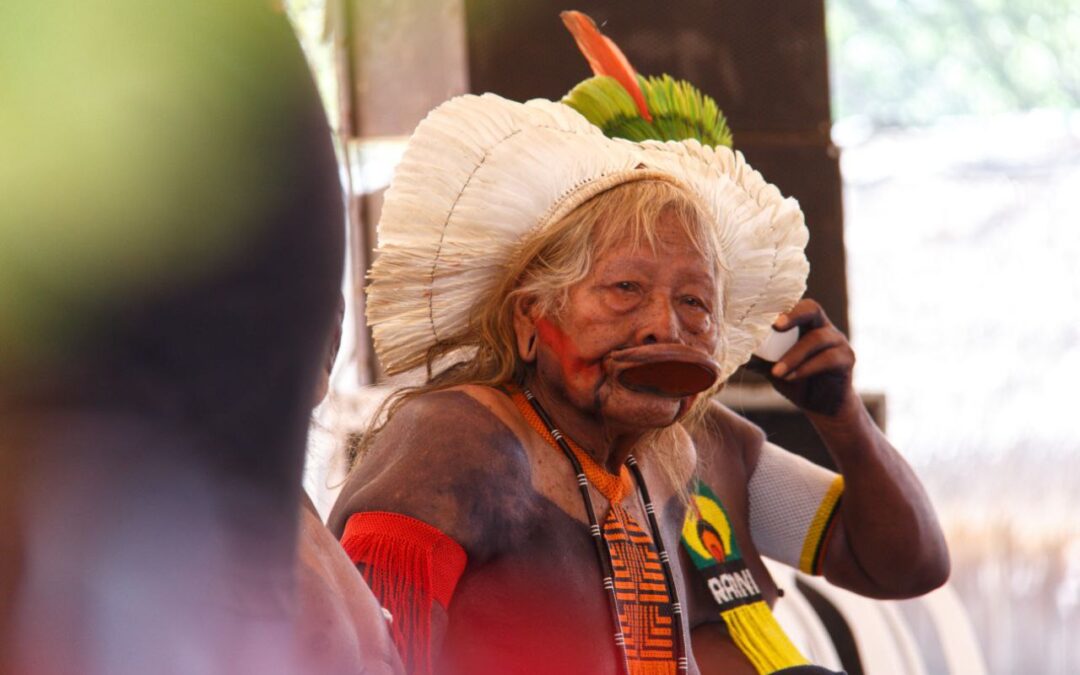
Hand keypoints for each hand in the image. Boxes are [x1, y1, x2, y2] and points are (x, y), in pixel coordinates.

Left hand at [758, 299, 854, 416]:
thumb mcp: (773, 368)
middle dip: (794, 315)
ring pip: (817, 339)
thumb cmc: (795, 380)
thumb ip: (758, 358)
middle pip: (812, 309)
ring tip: (776, 371)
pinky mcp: (847, 359)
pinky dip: (806, 368)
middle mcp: (823, 326)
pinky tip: (791, 377)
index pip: (795, 305)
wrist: (820, 405)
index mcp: (804, 323)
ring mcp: (838, 341)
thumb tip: (732, 353)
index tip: (765, 317)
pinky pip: (828, 359)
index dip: (782, 307)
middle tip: (776, 325)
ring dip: (794, 355)